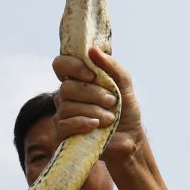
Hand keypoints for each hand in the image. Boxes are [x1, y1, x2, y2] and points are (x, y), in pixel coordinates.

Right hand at [52, 48, 145, 168]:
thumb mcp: (124, 84)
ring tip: (110, 118)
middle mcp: (65, 97)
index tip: (92, 75)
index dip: (72, 66)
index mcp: (77, 81)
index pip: (60, 64)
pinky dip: (83, 122)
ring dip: (93, 110)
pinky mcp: (61, 134)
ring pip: (67, 106)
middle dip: (92, 94)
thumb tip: (92, 50)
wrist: (129, 139)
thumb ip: (110, 65)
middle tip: (112, 101)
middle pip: (66, 87)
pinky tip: (96, 125)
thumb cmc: (125, 111)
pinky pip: (65, 124)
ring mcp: (62, 115)